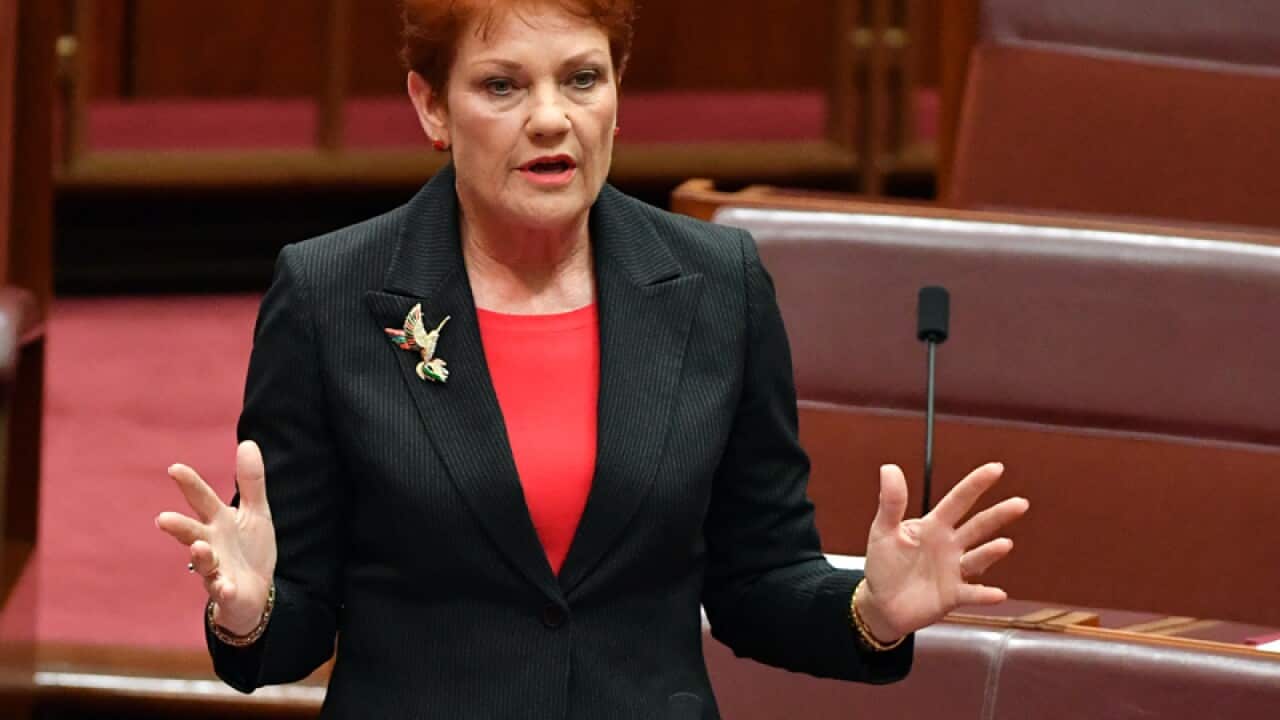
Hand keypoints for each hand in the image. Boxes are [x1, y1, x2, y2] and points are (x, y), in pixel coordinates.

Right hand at [155, 441, 276, 635]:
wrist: (255, 592)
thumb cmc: (249, 549)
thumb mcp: (255, 512)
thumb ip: (251, 482)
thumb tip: (247, 443)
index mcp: (219, 522)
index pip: (202, 499)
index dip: (190, 484)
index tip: (175, 468)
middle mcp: (212, 544)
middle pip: (193, 533)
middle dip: (179, 526)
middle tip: (163, 519)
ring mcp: (216, 570)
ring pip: (204, 563)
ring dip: (201, 556)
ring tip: (199, 548)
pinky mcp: (226, 592)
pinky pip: (222, 591)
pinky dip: (223, 589)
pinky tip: (226, 586)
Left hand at [858, 462, 1028, 641]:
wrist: (881, 603)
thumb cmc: (884, 564)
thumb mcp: (883, 530)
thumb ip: (891, 502)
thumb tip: (889, 467)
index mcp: (933, 526)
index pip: (958, 501)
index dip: (976, 484)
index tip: (996, 468)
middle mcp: (950, 545)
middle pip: (978, 526)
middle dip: (999, 514)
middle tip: (1020, 503)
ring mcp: (954, 570)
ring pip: (978, 557)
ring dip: (991, 552)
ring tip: (1004, 544)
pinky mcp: (953, 595)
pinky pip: (971, 594)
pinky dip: (984, 595)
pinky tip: (997, 594)